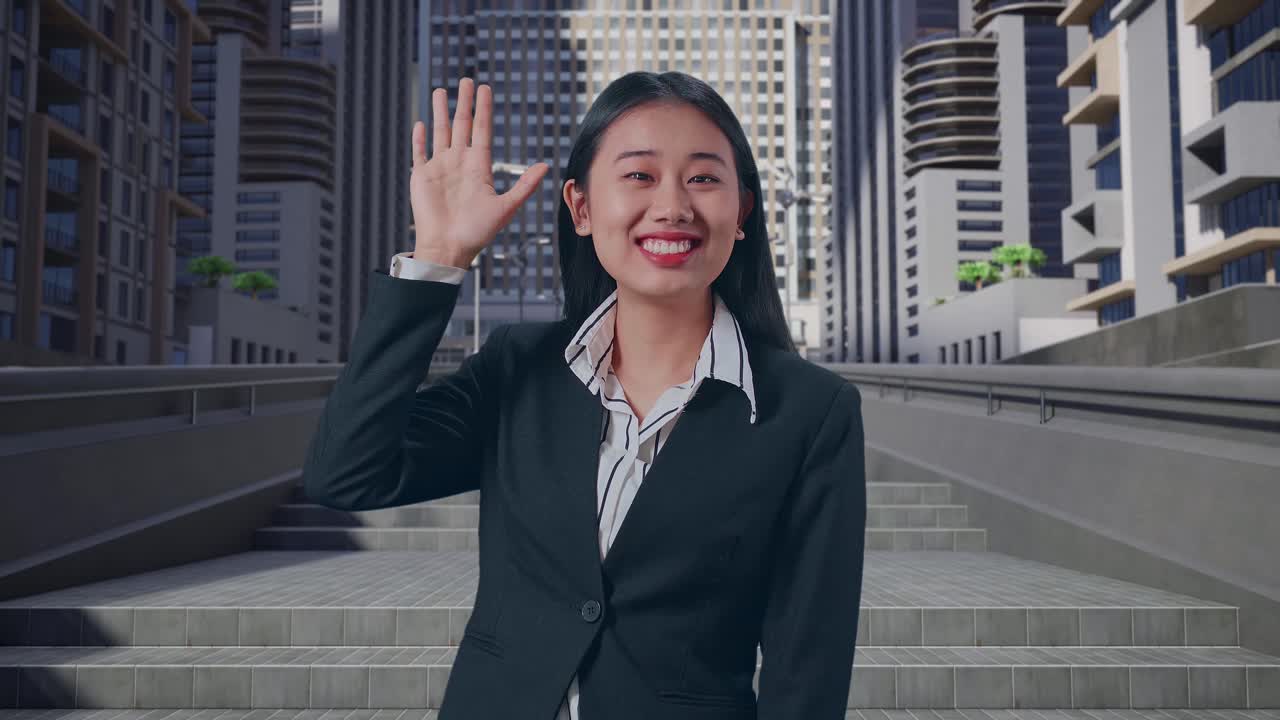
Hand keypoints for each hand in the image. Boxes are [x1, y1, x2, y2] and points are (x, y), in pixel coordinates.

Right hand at [410, 77, 549, 268]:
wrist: (449, 248)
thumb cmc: (478, 232)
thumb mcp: (506, 207)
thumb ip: (524, 186)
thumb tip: (546, 165)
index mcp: (479, 168)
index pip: (482, 131)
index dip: (483, 111)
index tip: (485, 90)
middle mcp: (460, 163)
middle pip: (462, 126)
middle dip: (464, 103)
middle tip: (467, 81)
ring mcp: (440, 168)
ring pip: (440, 132)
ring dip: (441, 112)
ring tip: (442, 91)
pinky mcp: (422, 176)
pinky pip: (419, 152)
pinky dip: (419, 138)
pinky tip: (421, 122)